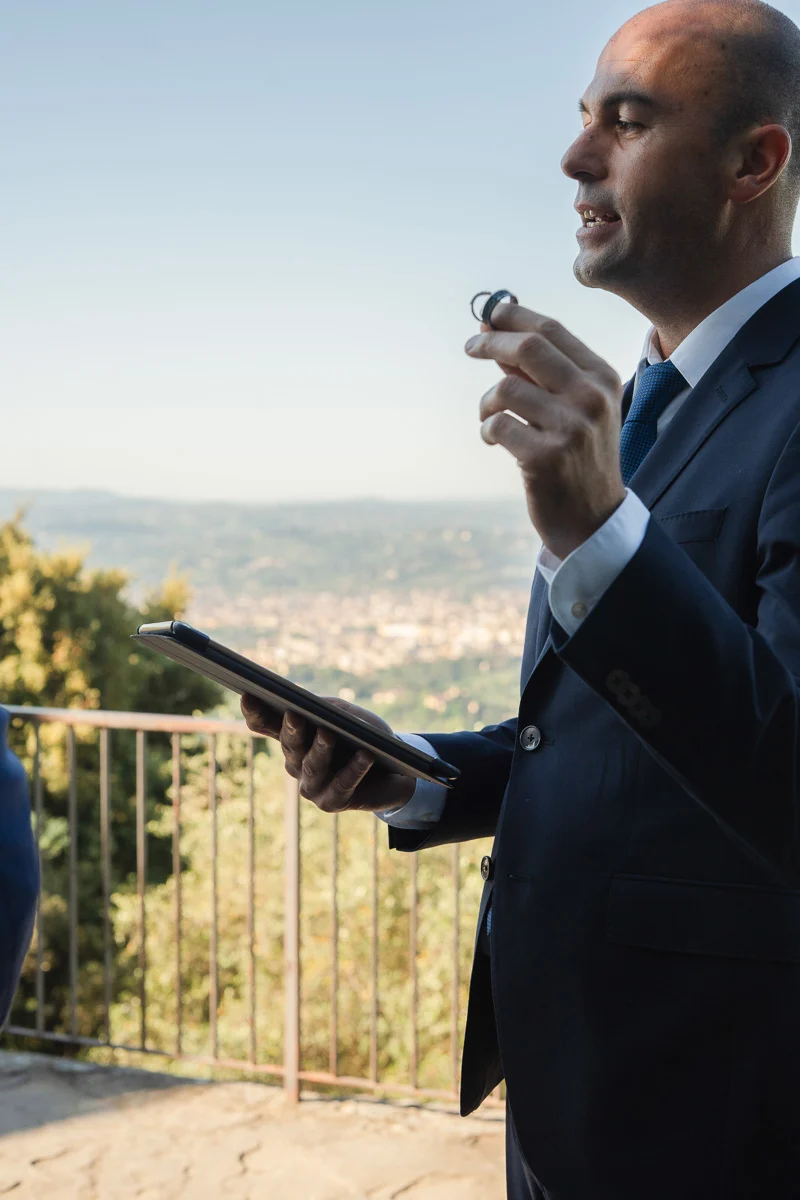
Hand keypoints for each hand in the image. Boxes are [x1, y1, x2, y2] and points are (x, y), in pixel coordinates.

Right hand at [240, 694, 415, 814]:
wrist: (397, 772)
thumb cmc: (367, 738)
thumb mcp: (351, 716)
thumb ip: (331, 709)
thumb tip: (317, 707)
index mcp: (294, 738)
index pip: (266, 725)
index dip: (255, 712)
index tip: (247, 694)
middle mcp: (296, 763)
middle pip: (289, 745)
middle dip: (291, 729)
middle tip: (294, 714)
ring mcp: (311, 786)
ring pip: (311, 765)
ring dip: (321, 749)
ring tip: (329, 733)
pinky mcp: (331, 803)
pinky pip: (341, 785)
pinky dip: (354, 769)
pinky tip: (365, 756)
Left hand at [466, 305, 625, 559]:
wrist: (593, 519)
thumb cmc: (577, 456)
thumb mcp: (571, 406)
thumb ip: (538, 368)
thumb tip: (495, 325)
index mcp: (602, 378)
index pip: (552, 331)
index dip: (515, 316)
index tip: (489, 314)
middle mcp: (592, 398)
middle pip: (529, 348)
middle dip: (491, 342)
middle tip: (470, 346)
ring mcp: (571, 428)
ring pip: (506, 389)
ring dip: (487, 402)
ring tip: (490, 417)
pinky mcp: (546, 458)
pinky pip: (497, 426)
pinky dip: (487, 430)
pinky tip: (495, 441)